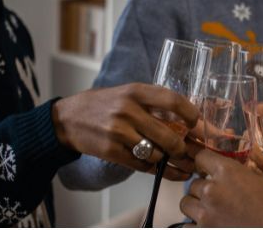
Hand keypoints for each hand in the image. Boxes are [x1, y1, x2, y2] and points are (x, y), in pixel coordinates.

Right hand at [51, 83, 198, 179]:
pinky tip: (165, 170)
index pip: (172, 100)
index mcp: (135, 91)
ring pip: (156, 154)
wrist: (67, 119)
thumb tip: (184, 119)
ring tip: (179, 162)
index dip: (190, 113)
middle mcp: (128, 110)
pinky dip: (156, 170)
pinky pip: (141, 165)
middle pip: (168, 135)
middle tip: (187, 151)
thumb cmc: (103, 104)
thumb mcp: (126, 93)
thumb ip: (151, 102)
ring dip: (169, 161)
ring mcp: (118, 132)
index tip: (195, 122)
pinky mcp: (110, 151)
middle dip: (182, 148)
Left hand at [179, 149, 262, 226]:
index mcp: (227, 171)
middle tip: (218, 197)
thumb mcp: (260, 180)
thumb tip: (238, 162)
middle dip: (204, 190)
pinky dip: (194, 225)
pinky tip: (208, 225)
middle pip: (193, 184)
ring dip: (197, 206)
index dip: (205, 164)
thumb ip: (240, 171)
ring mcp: (206, 214)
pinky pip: (186, 226)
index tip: (208, 170)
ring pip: (186, 203)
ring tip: (211, 212)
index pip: (201, 157)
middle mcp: (212, 190)